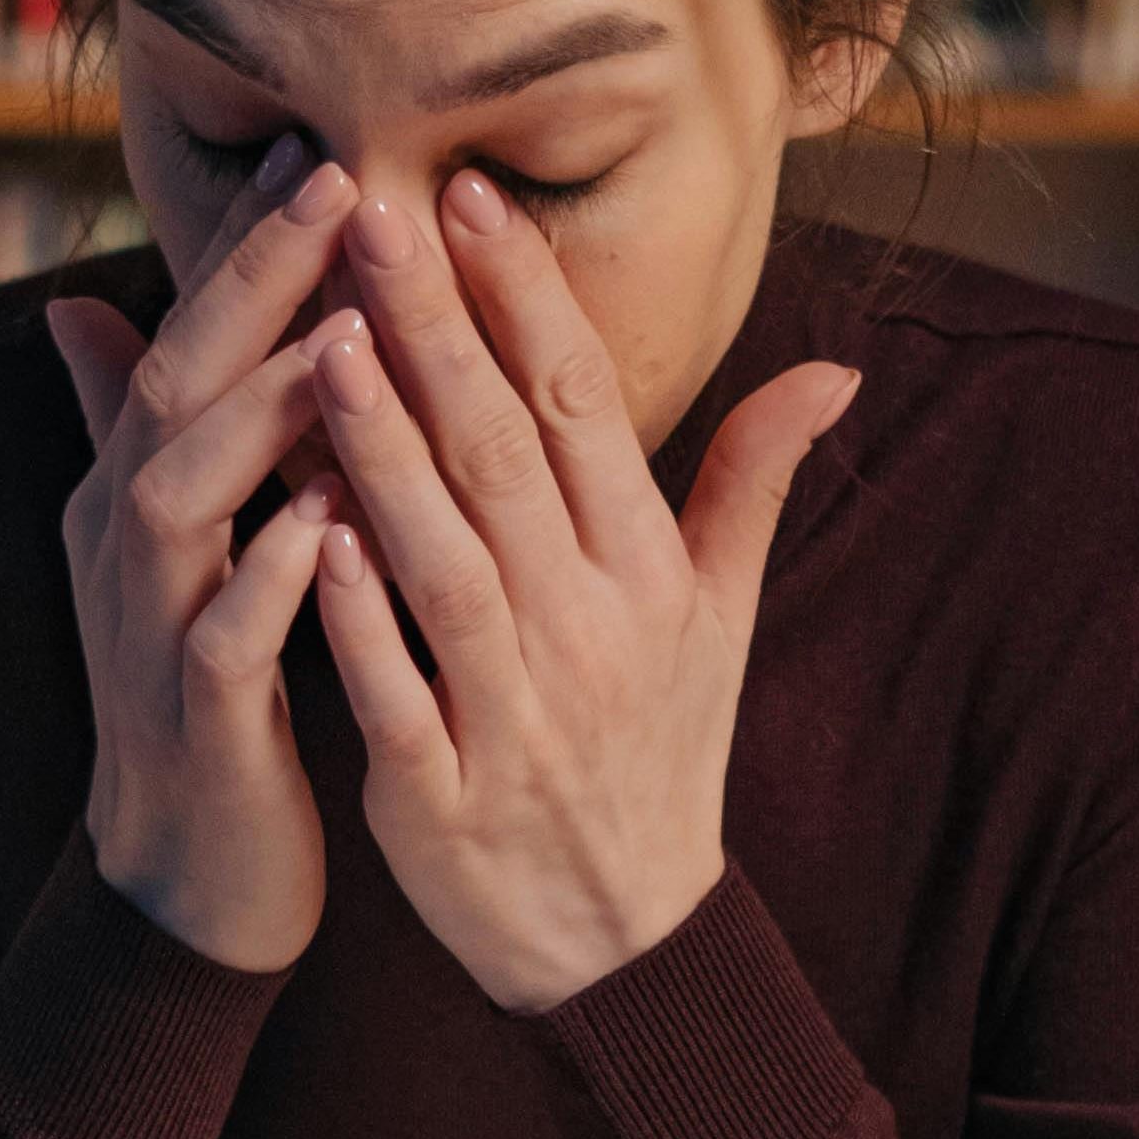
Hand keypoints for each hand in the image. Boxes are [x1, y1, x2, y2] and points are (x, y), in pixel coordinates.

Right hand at [48, 139, 360, 972]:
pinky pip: (223, 638)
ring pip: (181, 499)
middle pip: (170, 389)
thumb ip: (133, 430)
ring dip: (255, 415)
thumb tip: (75, 305)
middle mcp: (126, 545)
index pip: (183, 342)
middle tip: (333, 184)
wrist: (187, 878)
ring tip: (337, 335)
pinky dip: (274, 579)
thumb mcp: (170, 548)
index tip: (324, 150)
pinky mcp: (195, 721)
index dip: (245, 250)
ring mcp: (151, 631)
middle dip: (248, 287)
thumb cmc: (207, 694)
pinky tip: (332, 524)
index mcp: (132, 494)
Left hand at [304, 174, 857, 1013]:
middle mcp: (590, 636)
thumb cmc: (658, 758)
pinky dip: (356, 620)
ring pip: (446, 565)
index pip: (585, 409)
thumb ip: (754, 484)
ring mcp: (517, 719)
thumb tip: (834, 367)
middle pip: (508, 463)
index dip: (526, 299)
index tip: (466, 194)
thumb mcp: (721, 623)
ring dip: (386, 456)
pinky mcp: (444, 800)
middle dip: (441, 334)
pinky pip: (396, 695)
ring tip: (322, 344)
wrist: (625, 944)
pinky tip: (305, 535)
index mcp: (649, 577)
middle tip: (372, 215)